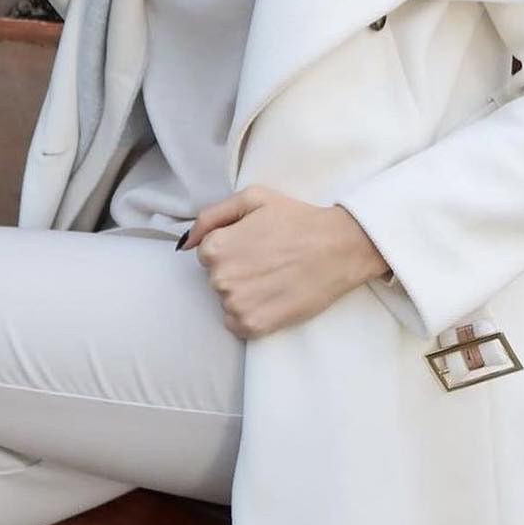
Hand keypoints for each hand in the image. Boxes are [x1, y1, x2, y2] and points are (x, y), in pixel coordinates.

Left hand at [181, 186, 388, 338]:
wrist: (338, 248)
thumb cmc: (296, 219)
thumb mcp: (252, 198)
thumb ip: (211, 216)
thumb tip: (185, 242)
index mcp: (216, 247)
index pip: (207, 253)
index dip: (232, 247)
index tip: (256, 244)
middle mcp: (220, 278)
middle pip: (216, 277)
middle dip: (236, 269)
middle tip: (268, 259)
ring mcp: (236, 305)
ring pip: (226, 301)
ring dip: (244, 292)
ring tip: (273, 277)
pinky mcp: (254, 326)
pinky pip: (236, 324)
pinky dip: (250, 314)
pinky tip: (272, 297)